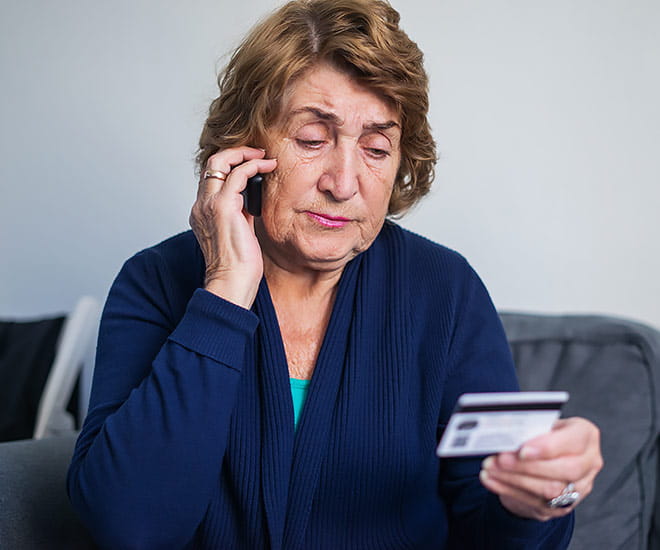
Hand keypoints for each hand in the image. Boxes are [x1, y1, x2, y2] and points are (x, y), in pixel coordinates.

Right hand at [189, 146, 276, 308]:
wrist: (231, 284)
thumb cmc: (238, 268)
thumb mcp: (239, 234)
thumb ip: (240, 215)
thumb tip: (252, 203)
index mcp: (202, 213)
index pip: (211, 178)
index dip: (230, 165)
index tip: (251, 163)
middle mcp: (201, 206)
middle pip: (211, 163)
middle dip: (236, 153)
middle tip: (258, 153)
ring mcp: (209, 205)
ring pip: (220, 162)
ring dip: (245, 154)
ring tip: (264, 157)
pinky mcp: (223, 207)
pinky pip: (238, 174)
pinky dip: (253, 165)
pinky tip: (268, 166)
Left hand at [479, 417, 602, 520]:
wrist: (542, 457)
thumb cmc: (540, 434)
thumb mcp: (537, 424)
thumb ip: (528, 427)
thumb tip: (505, 432)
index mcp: (586, 434)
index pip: (573, 442)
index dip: (548, 447)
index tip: (522, 450)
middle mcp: (589, 462)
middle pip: (565, 469)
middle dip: (528, 466)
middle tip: (499, 460)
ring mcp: (580, 487)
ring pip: (551, 489)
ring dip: (515, 479)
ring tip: (490, 468)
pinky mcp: (564, 505)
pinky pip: (537, 503)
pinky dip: (509, 490)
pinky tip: (490, 480)